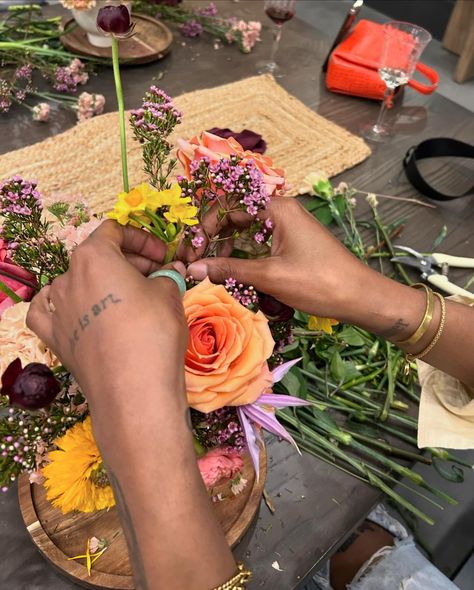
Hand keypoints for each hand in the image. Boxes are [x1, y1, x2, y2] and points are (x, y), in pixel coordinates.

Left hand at [27, 221, 237, 589]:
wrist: (134, 391)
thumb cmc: (154, 332)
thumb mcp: (170, 295)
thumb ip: (167, 276)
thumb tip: (170, 272)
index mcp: (94, 256)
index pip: (115, 231)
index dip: (143, 240)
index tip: (163, 257)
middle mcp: (68, 277)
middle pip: (97, 256)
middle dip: (129, 262)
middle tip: (157, 277)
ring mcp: (57, 309)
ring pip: (76, 282)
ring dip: (103, 283)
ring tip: (128, 298)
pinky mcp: (55, 338)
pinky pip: (50, 311)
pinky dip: (63, 306)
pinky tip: (77, 310)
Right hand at [187, 198, 379, 322]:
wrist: (361, 297)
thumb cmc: (319, 282)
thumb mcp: (270, 276)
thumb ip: (229, 269)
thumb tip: (192, 270)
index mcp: (277, 208)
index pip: (227, 206)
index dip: (204, 228)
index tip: (190, 253)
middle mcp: (280, 211)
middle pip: (233, 217)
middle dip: (211, 239)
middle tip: (193, 263)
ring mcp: (286, 227)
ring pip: (244, 232)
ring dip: (224, 250)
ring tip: (208, 271)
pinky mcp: (290, 244)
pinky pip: (258, 244)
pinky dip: (242, 257)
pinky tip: (230, 274)